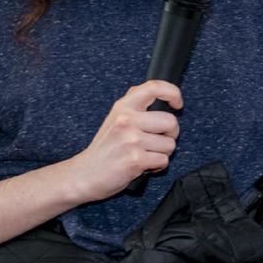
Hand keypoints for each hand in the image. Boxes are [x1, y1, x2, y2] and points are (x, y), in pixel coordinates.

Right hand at [68, 80, 182, 201]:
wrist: (84, 174)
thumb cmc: (103, 149)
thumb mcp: (114, 118)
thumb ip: (133, 105)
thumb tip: (155, 92)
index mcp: (123, 107)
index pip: (154, 88)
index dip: (172, 92)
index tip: (177, 103)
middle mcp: (127, 120)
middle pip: (170, 121)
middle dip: (171, 134)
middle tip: (158, 140)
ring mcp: (131, 140)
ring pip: (170, 144)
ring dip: (162, 153)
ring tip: (146, 154)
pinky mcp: (135, 159)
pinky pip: (163, 160)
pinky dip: (158, 166)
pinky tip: (144, 165)